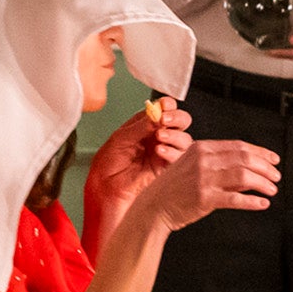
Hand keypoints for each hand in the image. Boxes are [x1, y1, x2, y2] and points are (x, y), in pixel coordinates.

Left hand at [85, 100, 188, 221]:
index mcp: (147, 125)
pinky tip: (160, 151)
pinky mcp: (168, 168)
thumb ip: (141, 126)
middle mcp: (159, 136)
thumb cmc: (109, 163)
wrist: (107, 187)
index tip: (164, 105)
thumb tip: (157, 114)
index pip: (166, 109)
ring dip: (176, 135)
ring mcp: (166, 152)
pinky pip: (181, 157)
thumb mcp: (121, 138)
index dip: (169, 105)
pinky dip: (173, 152)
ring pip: (185, 139)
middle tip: (165, 121)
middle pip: (182, 121)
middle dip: (177, 118)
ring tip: (160, 137)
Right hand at [130, 138, 279, 234]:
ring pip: (243, 176)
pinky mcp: (204, 198)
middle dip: (265, 167)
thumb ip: (220, 166)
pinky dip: (252, 201)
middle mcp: (204, 160)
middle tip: (277, 176)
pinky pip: (235, 199)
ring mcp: (203, 179)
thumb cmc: (175, 187)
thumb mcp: (194, 167)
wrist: (153, 206)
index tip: (274, 159)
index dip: (260, 153)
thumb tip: (251, 171)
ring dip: (263, 183)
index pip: (239, 146)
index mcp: (202, 148)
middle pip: (244, 159)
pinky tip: (262, 204)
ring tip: (272, 190)